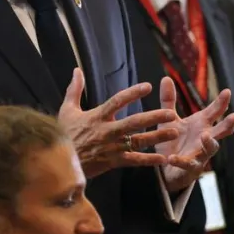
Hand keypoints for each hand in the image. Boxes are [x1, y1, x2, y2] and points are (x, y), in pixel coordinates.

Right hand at [58, 69, 180, 176]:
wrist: (59, 163)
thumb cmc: (64, 135)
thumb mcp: (67, 110)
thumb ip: (74, 90)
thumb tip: (76, 70)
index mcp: (98, 117)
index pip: (117, 101)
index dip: (132, 93)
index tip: (148, 86)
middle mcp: (107, 131)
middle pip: (134, 122)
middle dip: (153, 117)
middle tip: (171, 113)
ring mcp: (112, 147)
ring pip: (138, 141)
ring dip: (157, 137)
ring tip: (174, 131)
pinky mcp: (113, 161)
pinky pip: (133, 161)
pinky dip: (148, 160)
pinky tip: (163, 159)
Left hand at [156, 77, 233, 192]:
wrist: (166, 167)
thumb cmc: (172, 141)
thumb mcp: (169, 119)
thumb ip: (169, 100)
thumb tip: (166, 77)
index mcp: (202, 124)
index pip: (215, 111)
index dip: (222, 102)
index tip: (227, 91)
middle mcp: (204, 138)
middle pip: (220, 131)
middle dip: (228, 124)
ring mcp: (200, 154)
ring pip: (211, 149)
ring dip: (210, 143)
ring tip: (206, 136)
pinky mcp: (190, 168)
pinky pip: (188, 164)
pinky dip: (181, 161)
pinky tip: (172, 158)